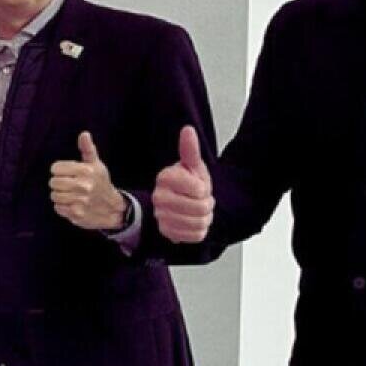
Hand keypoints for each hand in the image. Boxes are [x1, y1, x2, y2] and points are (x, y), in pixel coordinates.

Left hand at [49, 131, 127, 230]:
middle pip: (53, 182)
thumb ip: (87, 149)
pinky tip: (72, 203)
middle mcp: (83, 186)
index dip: (59, 170)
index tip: (66, 173)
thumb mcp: (96, 164)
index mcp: (85, 171)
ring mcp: (80, 201)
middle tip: (67, 184)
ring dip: (59, 195)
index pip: (55, 168)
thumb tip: (84, 134)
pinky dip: (62, 207)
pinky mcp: (76, 214)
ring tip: (70, 194)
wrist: (112, 208)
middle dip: (58, 183)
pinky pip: (58, 208)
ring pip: (54, 196)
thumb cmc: (100, 183)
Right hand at [152, 126, 213, 242]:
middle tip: (200, 199)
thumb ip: (190, 150)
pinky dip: (199, 230)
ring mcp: (161, 216)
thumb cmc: (189, 183)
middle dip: (206, 204)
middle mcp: (159, 197)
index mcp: (165, 178)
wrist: (183, 202)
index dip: (204, 188)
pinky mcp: (167, 232)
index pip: (199, 189)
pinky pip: (194, 236)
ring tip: (197, 210)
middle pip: (200, 207)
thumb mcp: (193, 166)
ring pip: (199, 223)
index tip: (198, 186)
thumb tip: (188, 130)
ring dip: (204, 218)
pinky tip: (192, 221)